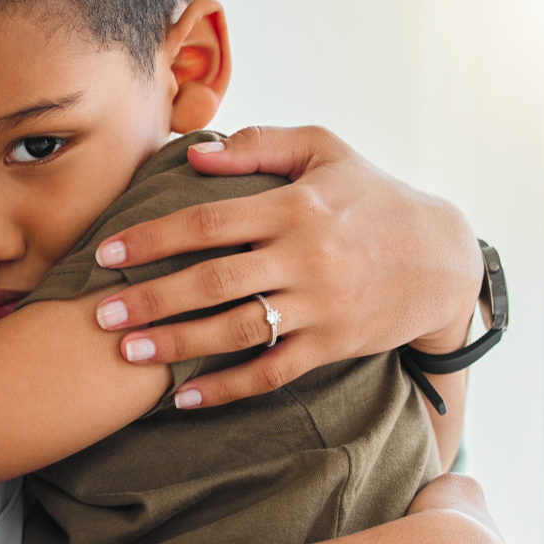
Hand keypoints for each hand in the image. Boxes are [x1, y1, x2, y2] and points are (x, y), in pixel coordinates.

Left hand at [92, 125, 484, 407]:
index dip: (153, 238)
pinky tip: (186, 398)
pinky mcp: (333, 345)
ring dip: (178, 346)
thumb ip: (259, 145)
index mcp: (295, 206)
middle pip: (213, 282)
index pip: (209, 223)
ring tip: (129, 354)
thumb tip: (197, 152)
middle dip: (151, 299)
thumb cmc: (372, 196)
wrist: (443, 256)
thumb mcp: (325, 150)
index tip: (107, 254)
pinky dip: (229, 388)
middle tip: (99, 314)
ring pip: (237, 331)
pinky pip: (273, 372)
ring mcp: (320, 306)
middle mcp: (306, 258)